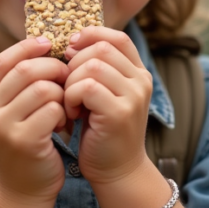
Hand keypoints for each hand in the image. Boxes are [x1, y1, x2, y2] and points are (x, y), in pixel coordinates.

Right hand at [0, 36, 67, 202]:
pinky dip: (64, 112)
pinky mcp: (23, 141)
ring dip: (60, 93)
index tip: (49, 44)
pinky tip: (64, 125)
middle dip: (52, 68)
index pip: (2, 61)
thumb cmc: (25, 147)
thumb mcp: (13, 114)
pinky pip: (52, 109)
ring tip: (65, 107)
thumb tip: (45, 46)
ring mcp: (2, 127)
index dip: (27, 48)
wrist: (22, 192)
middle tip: (67, 78)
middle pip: (24, 70)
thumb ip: (19, 86)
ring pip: (41, 88)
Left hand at [63, 27, 151, 186]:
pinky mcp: (120, 113)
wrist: (117, 171)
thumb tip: (70, 43)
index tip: (70, 49)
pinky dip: (71, 97)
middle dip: (75, 63)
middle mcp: (141, 81)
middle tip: (67, 86)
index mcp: (138, 73)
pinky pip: (87, 87)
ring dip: (71, 82)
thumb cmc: (102, 131)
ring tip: (69, 102)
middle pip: (102, 48)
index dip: (91, 36)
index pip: (117, 38)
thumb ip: (96, 69)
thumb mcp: (103, 94)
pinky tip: (70, 113)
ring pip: (93, 66)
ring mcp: (134, 96)